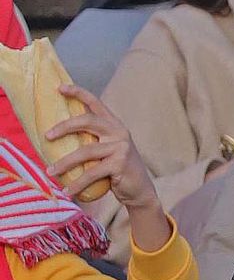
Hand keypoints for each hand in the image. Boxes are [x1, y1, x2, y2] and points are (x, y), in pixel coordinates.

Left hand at [45, 84, 165, 245]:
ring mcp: (121, 148)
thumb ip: (92, 140)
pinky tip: (67, 191)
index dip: (78, 92)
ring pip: (85, 151)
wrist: (141, 191)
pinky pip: (92, 173)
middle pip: (87, 121)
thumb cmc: (118, 170)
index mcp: (114, 124)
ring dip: (64, 163)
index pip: (95, 102)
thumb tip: (58, 137)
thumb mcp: (107, 150)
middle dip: (64, 127)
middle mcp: (119, 132)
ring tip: (50, 172)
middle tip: (47, 136)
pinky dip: (77, 184)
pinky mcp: (120, 165)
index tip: (59, 88)